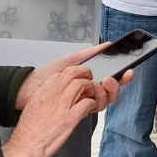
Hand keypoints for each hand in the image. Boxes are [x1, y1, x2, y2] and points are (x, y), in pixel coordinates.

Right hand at [2, 66, 99, 156]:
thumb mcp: (32, 109)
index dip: (71, 75)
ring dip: (91, 88)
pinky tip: (90, 109)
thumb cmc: (27, 133)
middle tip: (89, 82)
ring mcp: (60, 106)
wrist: (24, 148)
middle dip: (84, 74)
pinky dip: (92, 104)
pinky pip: (87, 103)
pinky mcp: (69, 119)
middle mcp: (50, 96)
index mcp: (41, 93)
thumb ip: (44, 100)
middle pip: (72, 73)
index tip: (76, 80)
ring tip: (91, 95)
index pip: (59, 74)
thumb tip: (56, 97)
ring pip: (82, 84)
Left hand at [15, 42, 131, 111]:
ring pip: (106, 101)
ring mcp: (84, 102)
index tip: (128, 70)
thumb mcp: (69, 61)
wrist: (28, 89)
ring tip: (98, 84)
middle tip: (109, 78)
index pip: (112, 80)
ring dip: (106, 92)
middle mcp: (90, 92)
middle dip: (116, 85)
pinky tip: (88, 93)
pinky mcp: (77, 112)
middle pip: (112, 92)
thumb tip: (106, 45)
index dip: (123, 76)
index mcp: (89, 80)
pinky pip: (93, 108)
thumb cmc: (44, 77)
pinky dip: (94, 101)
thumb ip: (88, 54)